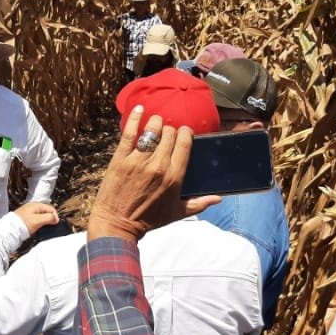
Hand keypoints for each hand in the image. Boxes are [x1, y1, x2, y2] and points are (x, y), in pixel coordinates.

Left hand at [14, 202, 59, 235]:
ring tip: (44, 229)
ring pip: (42, 217)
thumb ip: (49, 218)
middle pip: (46, 212)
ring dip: (44, 223)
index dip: (54, 216)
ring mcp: (29, 213)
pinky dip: (39, 225)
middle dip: (50, 219)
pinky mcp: (26, 220)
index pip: (51, 208)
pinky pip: (36, 221)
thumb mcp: (38, 220)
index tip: (55, 225)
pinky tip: (38, 230)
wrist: (10, 231)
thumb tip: (56, 219)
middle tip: (50, 227)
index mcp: (36, 205)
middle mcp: (33, 208)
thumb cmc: (23, 224)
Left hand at [87, 107, 218, 241]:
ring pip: (151, 130)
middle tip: (167, 133)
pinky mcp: (120, 159)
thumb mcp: (176, 214)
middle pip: (169, 134)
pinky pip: (128, 133)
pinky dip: (134, 119)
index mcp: (174, 177)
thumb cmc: (148, 220)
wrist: (117, 225)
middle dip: (170, 130)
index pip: (184, 143)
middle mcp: (158, 166)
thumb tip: (218, 199)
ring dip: (155, 123)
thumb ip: (198, 204)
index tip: (184, 133)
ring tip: (155, 123)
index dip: (185, 134)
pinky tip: (139, 109)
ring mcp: (138, 161)